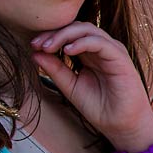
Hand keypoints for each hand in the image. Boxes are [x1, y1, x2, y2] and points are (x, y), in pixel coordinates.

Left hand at [31, 21, 152, 152]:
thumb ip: (54, 69)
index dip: (49, 36)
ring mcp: (111, 51)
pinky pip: (100, 43)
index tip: (32, 45)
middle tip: (37, 44)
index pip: (68, 34)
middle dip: (53, 33)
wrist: (120, 125)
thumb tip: (35, 53)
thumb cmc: (97, 106)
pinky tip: (67, 50)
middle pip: (75, 28)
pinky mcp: (120, 58)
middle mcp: (100, 49)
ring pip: (87, 30)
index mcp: (88, 54)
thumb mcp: (69, 86)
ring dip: (64, 35)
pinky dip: (82, 42)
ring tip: (48, 47)